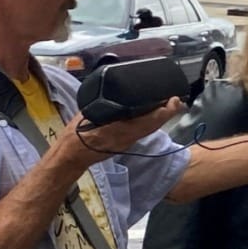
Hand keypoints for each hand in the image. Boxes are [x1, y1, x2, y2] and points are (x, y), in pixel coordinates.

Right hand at [59, 98, 184, 162]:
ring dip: (161, 117)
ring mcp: (128, 142)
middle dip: (168, 112)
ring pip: (150, 129)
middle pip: (155, 125)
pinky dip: (151, 122)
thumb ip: (106, 106)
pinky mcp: (124, 144)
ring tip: (167, 104)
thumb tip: (118, 94)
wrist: (72, 154)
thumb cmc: (77, 133)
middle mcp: (129, 137)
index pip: (151, 120)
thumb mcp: (90, 114)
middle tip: (175, 99)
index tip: (174, 99)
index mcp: (121, 130)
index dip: (165, 110)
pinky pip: (142, 132)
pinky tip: (151, 114)